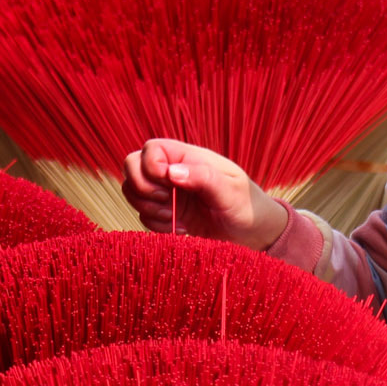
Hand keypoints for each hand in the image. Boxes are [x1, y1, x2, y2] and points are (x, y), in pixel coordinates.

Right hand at [121, 139, 290, 248]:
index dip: (150, 166)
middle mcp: (173, 173)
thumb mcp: (231, 191)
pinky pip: (143, 217)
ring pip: (133, 192)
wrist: (253, 236)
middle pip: (132, 166)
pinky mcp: (166, 216)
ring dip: (148, 208)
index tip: (168, 184)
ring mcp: (167, 194)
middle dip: (142, 188)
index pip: (151, 149)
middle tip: (167, 202)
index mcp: (189, 158)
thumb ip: (203, 178)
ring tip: (175, 218)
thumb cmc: (247, 207)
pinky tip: (181, 229)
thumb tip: (171, 172)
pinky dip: (156, 225)